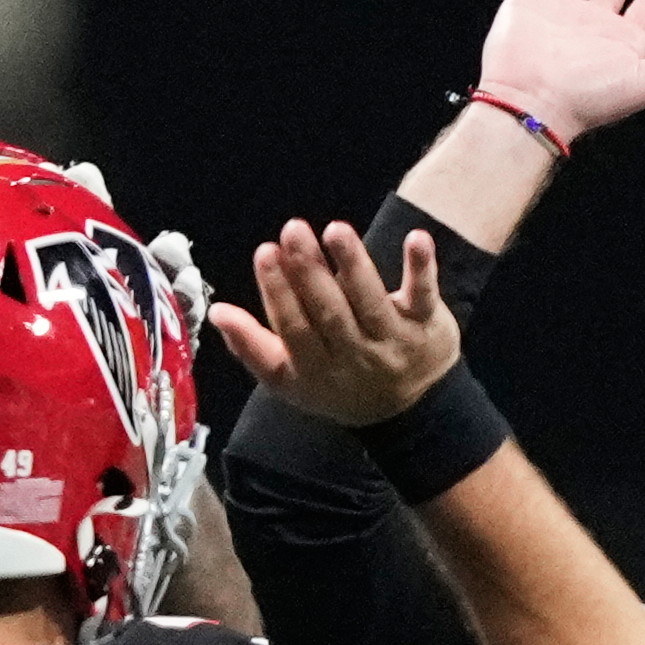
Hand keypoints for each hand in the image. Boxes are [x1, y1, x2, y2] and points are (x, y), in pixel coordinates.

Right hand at [210, 221, 463, 427]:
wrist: (410, 415)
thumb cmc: (338, 385)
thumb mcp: (291, 379)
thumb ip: (252, 346)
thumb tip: (216, 312)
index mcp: (316, 370)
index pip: (294, 329)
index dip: (278, 292)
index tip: (265, 252)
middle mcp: (355, 358)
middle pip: (330, 313)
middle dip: (310, 271)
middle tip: (293, 229)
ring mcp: (393, 342)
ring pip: (371, 302)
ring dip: (353, 264)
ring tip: (335, 230)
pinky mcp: (427, 325)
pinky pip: (424, 296)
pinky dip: (421, 268)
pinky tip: (416, 238)